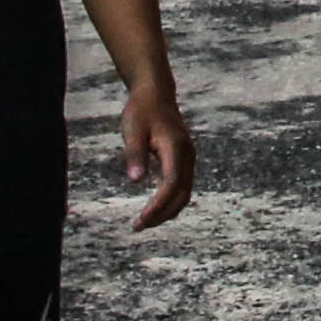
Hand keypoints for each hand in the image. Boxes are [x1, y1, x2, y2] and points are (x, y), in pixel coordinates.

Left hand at [115, 79, 191, 227]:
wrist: (155, 93)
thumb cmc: (142, 110)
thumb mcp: (133, 130)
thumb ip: (134, 154)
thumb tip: (134, 181)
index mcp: (176, 147)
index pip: (172, 183)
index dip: (159, 204)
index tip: (142, 219)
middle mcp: (187, 155)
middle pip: (181, 194)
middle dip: (162, 214)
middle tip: (138, 226)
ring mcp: (188, 158)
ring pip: (184, 193)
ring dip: (167, 210)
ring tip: (144, 222)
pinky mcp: (184, 161)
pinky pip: (181, 187)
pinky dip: (170, 201)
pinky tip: (154, 208)